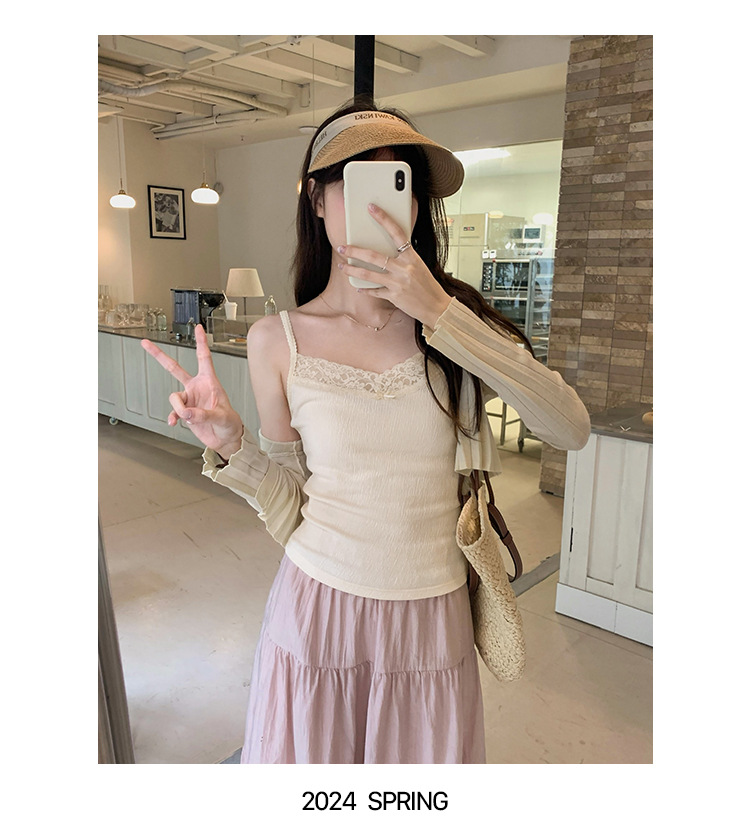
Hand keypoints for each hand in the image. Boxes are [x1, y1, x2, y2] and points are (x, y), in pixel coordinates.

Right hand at [141, 325, 243, 457]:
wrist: (225, 438)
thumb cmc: (229, 423)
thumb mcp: (222, 417)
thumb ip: (204, 414)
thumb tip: (187, 413)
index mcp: (209, 382)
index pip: (204, 358)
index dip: (201, 342)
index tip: (198, 328)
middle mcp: (196, 387)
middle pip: (175, 368)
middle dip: (159, 356)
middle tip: (145, 343)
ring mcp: (189, 399)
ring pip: (174, 397)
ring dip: (179, 408)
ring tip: (189, 417)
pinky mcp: (185, 412)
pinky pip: (173, 411)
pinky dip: (173, 417)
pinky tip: (174, 422)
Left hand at [336, 203, 451, 328]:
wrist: (437, 307)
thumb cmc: (427, 285)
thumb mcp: (418, 266)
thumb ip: (403, 257)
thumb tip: (384, 249)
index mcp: (412, 257)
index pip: (396, 232)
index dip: (383, 218)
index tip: (371, 208)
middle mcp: (404, 268)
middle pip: (373, 256)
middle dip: (354, 251)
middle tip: (342, 247)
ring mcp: (397, 283)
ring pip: (369, 274)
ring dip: (352, 270)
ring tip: (342, 267)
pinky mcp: (394, 296)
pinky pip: (374, 291)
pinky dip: (365, 290)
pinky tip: (358, 288)